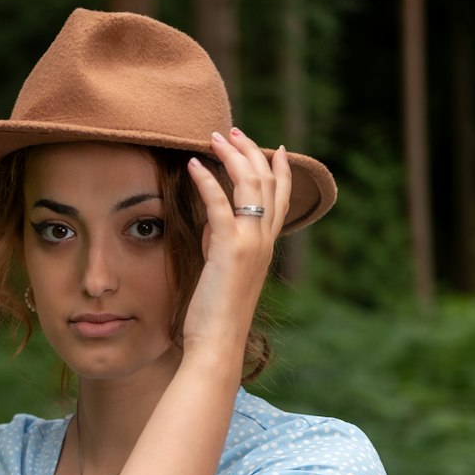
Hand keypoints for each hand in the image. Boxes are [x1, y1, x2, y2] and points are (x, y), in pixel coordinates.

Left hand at [182, 130, 290, 354]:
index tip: (276, 148)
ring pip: (250, 186)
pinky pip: (220, 204)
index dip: (280, 171)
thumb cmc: (216, 313)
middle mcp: (264, 240)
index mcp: (267, 246)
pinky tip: (193, 165)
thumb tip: (211, 220)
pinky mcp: (229, 249)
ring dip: (232, 156)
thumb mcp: (222, 269)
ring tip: (214, 137)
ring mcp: (250, 243)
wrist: (218, 343)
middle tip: (232, 131)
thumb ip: (221, 242)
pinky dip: (207, 181)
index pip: (281, 199)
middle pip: (268, 183)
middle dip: (251, 151)